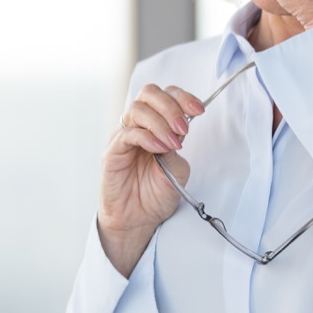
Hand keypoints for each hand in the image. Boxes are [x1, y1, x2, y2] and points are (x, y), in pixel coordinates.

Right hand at [99, 83, 204, 275]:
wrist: (139, 219)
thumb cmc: (156, 193)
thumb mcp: (177, 168)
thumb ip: (177, 145)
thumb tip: (179, 127)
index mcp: (156, 124)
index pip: (166, 95)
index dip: (183, 98)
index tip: (199, 110)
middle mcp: (138, 125)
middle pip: (149, 93)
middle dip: (171, 105)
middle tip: (183, 128)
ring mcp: (124, 136)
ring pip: (137, 109)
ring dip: (160, 123)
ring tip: (173, 143)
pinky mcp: (113, 151)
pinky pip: (127, 133)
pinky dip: (147, 137)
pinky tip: (159, 148)